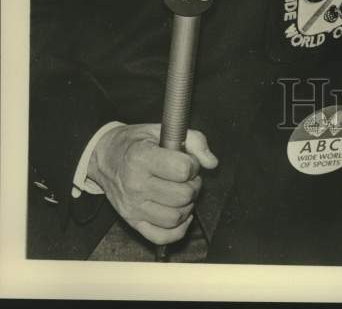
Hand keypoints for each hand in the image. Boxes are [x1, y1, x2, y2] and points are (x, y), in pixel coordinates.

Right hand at [88, 123, 217, 243]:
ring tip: (182, 192)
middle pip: (182, 196)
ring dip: (187, 206)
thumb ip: (193, 140)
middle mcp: (135, 185)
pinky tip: (180, 214)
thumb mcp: (161, 130)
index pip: (182, 170)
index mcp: (141, 158)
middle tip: (187, 177)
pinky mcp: (132, 222)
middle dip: (193, 185)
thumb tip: (211, 162)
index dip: (192, 164)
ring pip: (175, 218)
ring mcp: (133, 207)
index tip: (187, 160)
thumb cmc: (134, 142)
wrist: (104, 157)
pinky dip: (177, 230)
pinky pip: (161, 237)